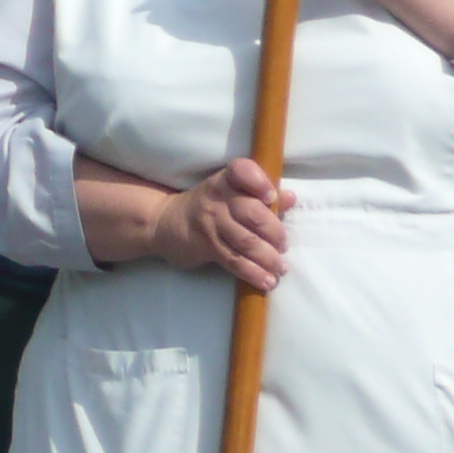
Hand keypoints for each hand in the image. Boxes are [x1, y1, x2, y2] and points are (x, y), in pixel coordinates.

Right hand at [150, 157, 294, 289]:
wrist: (163, 222)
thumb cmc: (206, 207)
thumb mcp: (228, 193)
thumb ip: (259, 196)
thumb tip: (290, 198)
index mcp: (225, 181)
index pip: (241, 171)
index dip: (259, 182)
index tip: (271, 198)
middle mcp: (217, 199)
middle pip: (252, 213)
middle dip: (275, 233)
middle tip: (283, 246)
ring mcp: (209, 223)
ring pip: (246, 241)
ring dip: (268, 258)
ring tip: (281, 269)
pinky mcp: (205, 246)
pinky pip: (234, 260)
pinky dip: (253, 273)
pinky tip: (266, 281)